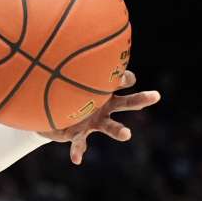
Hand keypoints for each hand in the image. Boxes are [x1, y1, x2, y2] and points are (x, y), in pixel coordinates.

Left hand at [38, 70, 159, 164]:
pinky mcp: (79, 134)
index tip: (124, 76)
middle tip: (156, 95)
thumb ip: (60, 64)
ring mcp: (93, 122)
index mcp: (102, 90)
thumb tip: (53, 41)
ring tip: (127, 134)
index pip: (121, 81)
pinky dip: (78, 151)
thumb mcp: (60, 76)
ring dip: (120, 130)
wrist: (45, 112)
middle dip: (141, 99)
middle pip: (127, 102)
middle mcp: (103, 106)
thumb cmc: (59, 91)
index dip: (124, 77)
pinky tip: (77, 159)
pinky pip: (80, 143)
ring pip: (111, 126)